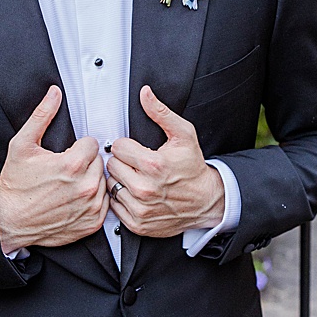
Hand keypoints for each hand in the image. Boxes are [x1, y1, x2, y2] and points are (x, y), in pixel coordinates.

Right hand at [0, 85, 109, 252]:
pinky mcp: (93, 222)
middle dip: (84, 163)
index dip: (77, 147)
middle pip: (99, 162)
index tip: (65, 155)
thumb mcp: (22, 145)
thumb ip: (42, 116)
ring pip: (103, 181)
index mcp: (72, 164)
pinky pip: (104, 203)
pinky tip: (73, 199)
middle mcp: (86, 186)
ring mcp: (91, 206)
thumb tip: (54, 94)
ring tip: (68, 185)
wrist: (10, 221)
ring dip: (89, 180)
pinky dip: (92, 200)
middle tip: (64, 170)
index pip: (91, 144)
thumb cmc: (15, 186)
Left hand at [106, 85, 224, 238]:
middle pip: (111, 166)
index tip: (137, 151)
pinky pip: (114, 205)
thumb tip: (144, 93)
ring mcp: (140, 208)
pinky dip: (121, 199)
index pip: (117, 147)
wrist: (207, 202)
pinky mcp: (137, 223)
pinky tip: (135, 194)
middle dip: (123, 163)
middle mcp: (144, 188)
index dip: (126, 147)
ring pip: (110, 185)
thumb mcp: (183, 135)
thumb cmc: (193, 168)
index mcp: (153, 165)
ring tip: (137, 179)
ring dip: (120, 181)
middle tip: (138, 165)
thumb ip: (161, 113)